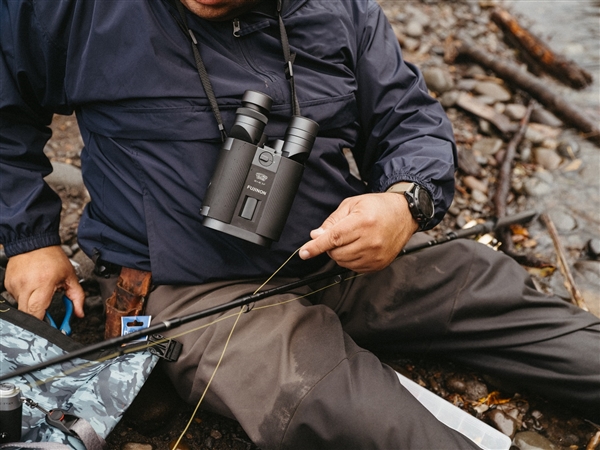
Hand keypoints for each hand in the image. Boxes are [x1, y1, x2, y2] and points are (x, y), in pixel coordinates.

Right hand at [5, 245, 85, 319]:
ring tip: (40, 292)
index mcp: (43, 284)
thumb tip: (79, 313)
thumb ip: (77, 296)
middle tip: (47, 314)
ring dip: (31, 305)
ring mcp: (15, 286)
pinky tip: (32, 287)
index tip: (50, 327)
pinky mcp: (8, 285)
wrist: (33, 242)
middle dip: (37, 317)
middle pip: (26, 314)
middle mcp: (26, 286)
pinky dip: (25, 297)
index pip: (36, 312)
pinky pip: (16, 298)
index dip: (42, 323)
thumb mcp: (70, 276)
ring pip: (21, 306)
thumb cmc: (52, 257)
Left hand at [299, 193, 418, 271]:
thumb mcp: (352, 205)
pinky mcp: (379, 264)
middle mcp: (371, 241)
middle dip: (330, 246)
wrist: (404, 214)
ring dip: (340, 253)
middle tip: (340, 234)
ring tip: (351, 239)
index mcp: (362, 222)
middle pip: (336, 253)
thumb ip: (332, 221)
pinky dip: (350, 260)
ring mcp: (376, 255)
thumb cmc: (378, 207)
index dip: (316, 246)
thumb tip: (316, 235)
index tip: (304, 253)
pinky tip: (358, 247)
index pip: (333, 238)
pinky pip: (354, 268)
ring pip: (343, 262)